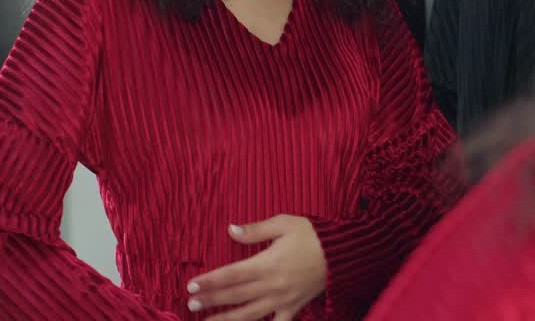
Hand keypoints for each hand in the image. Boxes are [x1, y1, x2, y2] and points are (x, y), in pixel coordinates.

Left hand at [186, 215, 326, 320]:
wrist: (344, 254)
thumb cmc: (313, 235)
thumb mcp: (284, 223)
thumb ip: (255, 230)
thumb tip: (230, 230)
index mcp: (267, 264)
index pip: (231, 275)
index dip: (210, 281)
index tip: (191, 284)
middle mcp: (272, 285)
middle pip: (235, 295)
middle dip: (211, 300)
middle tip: (190, 303)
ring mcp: (283, 300)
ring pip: (250, 315)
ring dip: (227, 319)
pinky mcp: (295, 307)